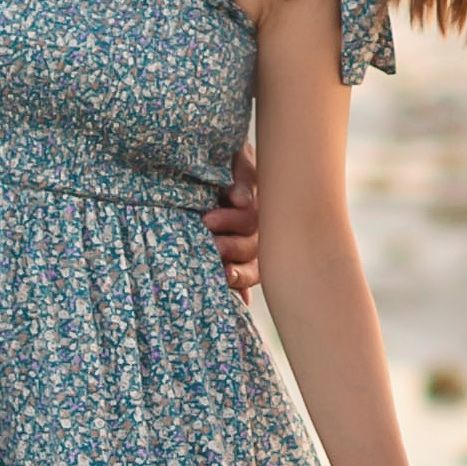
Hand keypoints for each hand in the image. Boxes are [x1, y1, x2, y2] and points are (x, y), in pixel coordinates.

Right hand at [203, 141, 262, 295]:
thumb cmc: (209, 207)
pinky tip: (235, 196)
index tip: (225, 276)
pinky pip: (252, 185)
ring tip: (208, 220)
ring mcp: (256, 200)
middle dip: (231, 248)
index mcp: (250, 248)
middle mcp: (257, 228)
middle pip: (252, 246)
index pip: (252, 270)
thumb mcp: (212, 236)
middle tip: (212, 245)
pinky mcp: (251, 171)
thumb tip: (243, 302)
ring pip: (252, 219)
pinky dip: (244, 192)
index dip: (241, 277)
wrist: (215, 163)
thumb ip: (226, 266)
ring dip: (232, 221)